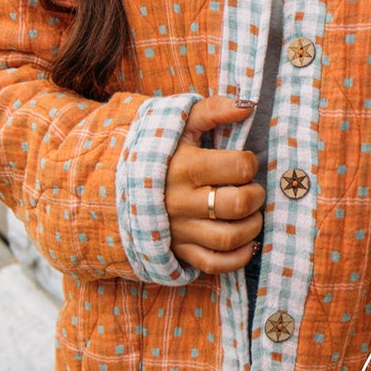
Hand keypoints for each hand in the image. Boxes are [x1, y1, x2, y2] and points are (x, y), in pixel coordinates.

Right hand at [165, 94, 265, 273]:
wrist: (114, 183)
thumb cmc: (159, 151)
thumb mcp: (180, 124)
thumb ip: (214, 110)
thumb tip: (249, 106)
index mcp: (185, 166)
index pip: (238, 166)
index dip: (250, 163)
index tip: (245, 162)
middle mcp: (181, 201)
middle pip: (238, 204)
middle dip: (256, 195)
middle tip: (253, 190)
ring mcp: (179, 230)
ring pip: (229, 237)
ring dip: (252, 227)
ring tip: (251, 214)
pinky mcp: (179, 251)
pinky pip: (215, 264)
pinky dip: (238, 257)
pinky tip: (246, 243)